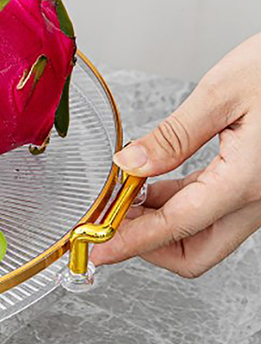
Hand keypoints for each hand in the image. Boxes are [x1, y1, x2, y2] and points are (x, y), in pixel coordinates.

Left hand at [92, 34, 260, 277]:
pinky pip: (212, 208)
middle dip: (146, 243)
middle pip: (195, 250)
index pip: (176, 226)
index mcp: (246, 181)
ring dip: (159, 221)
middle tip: (107, 222)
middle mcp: (258, 199)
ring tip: (120, 197)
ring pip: (203, 231)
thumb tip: (130, 164)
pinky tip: (150, 184)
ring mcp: (259, 194)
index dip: (131, 241)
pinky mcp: (256, 182)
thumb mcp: (221, 94)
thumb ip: (173, 136)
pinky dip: (177, 203)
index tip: (99, 249)